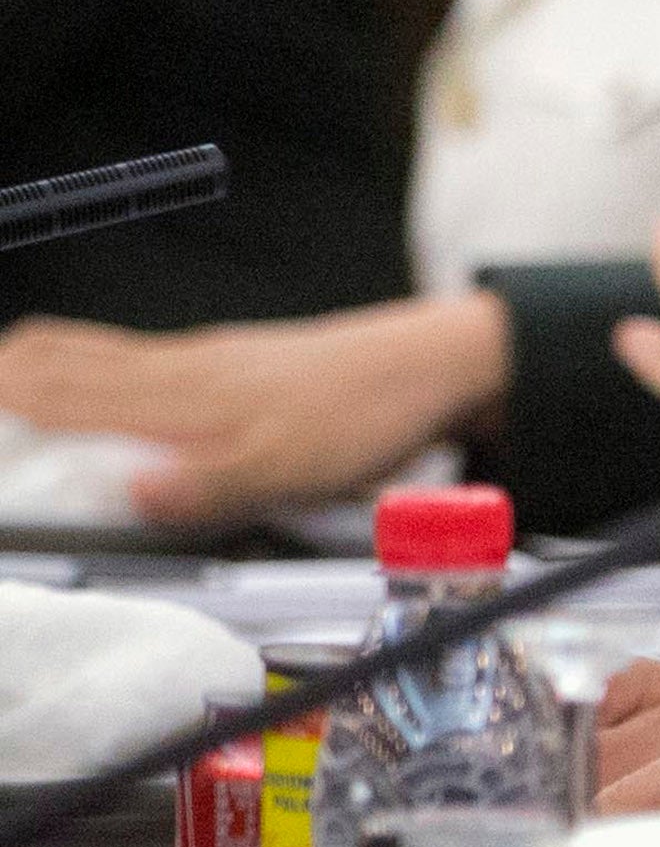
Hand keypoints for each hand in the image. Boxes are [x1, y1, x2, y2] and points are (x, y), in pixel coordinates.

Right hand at [0, 292, 502, 526]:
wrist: (429, 364)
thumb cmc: (363, 415)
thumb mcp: (291, 468)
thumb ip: (208, 485)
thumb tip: (131, 495)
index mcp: (178, 397)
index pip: (60, 392)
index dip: (3, 399)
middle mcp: (176, 369)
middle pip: (60, 358)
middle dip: (2, 373)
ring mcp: (199, 359)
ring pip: (91, 350)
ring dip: (35, 361)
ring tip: (0, 376)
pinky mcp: (225, 360)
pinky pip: (130, 354)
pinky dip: (82, 360)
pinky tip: (86, 376)